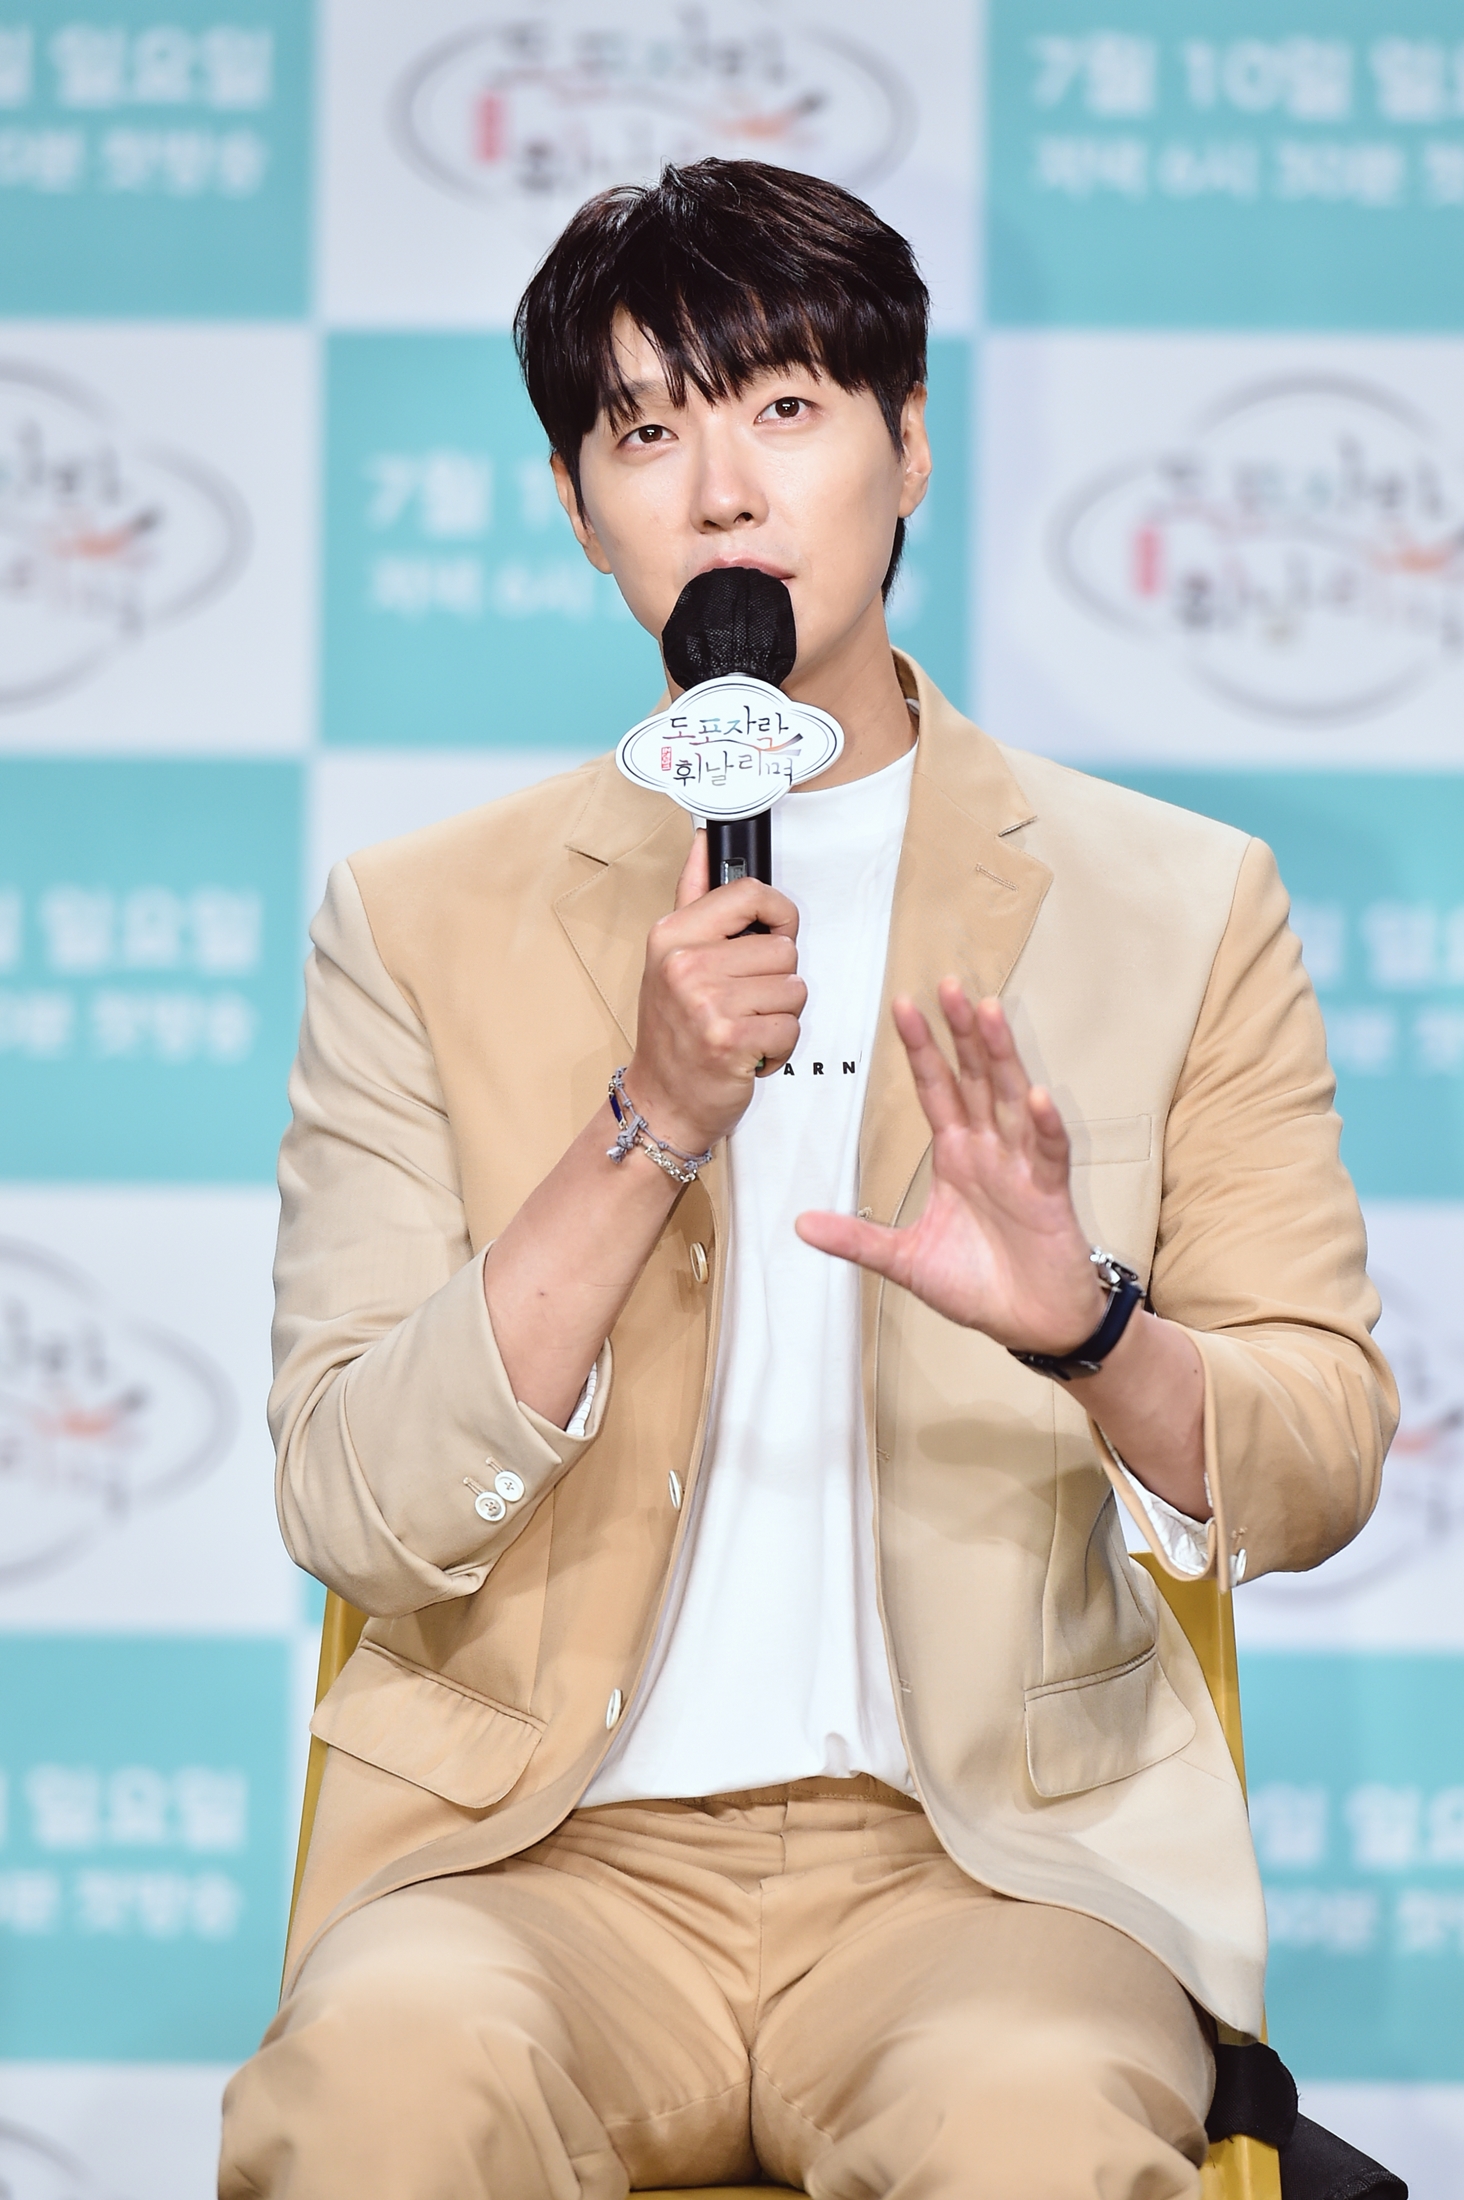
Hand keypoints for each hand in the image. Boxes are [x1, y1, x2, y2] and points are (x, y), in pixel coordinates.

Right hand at [627, 831, 805, 1154]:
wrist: (662, 1102)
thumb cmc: (673, 1033)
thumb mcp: (670, 959)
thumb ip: (693, 898)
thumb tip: (704, 841)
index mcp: (672, 935)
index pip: (749, 893)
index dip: (779, 913)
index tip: (777, 932)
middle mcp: (686, 965)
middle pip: (783, 949)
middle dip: (775, 981)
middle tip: (743, 1003)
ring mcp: (706, 1003)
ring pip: (793, 989)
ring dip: (779, 1016)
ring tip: (745, 1027)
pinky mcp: (730, 1040)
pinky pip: (791, 1028)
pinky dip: (780, 1047)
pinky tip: (750, 1052)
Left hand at [796, 980, 1105, 1352]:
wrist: (1032, 1324)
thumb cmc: (979, 1285)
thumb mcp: (905, 1261)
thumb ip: (858, 1239)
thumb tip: (800, 1224)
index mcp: (956, 1157)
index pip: (935, 1089)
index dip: (921, 1050)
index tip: (903, 1007)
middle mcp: (989, 1151)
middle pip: (974, 1079)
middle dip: (960, 1034)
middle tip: (946, 986)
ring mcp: (1022, 1167)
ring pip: (1011, 1099)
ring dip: (1001, 1057)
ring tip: (989, 1013)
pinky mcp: (1050, 1194)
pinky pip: (1047, 1153)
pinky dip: (1041, 1126)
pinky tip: (1034, 1097)